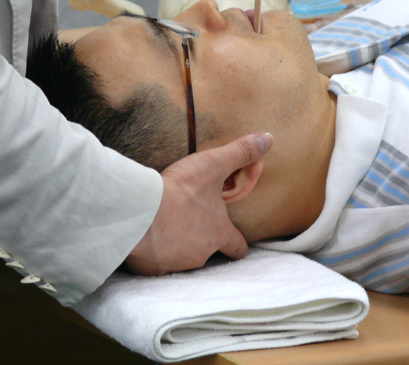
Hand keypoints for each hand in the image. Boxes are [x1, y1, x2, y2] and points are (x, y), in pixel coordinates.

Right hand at [124, 132, 272, 275]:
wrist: (140, 211)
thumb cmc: (180, 190)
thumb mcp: (213, 164)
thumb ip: (241, 153)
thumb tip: (268, 139)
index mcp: (219, 233)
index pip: (237, 247)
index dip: (236, 243)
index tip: (233, 240)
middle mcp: (201, 254)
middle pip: (207, 252)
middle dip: (200, 240)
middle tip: (187, 222)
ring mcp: (176, 263)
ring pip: (181, 258)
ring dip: (175, 245)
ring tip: (163, 224)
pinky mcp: (152, 269)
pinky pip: (155, 263)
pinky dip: (152, 252)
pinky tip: (144, 235)